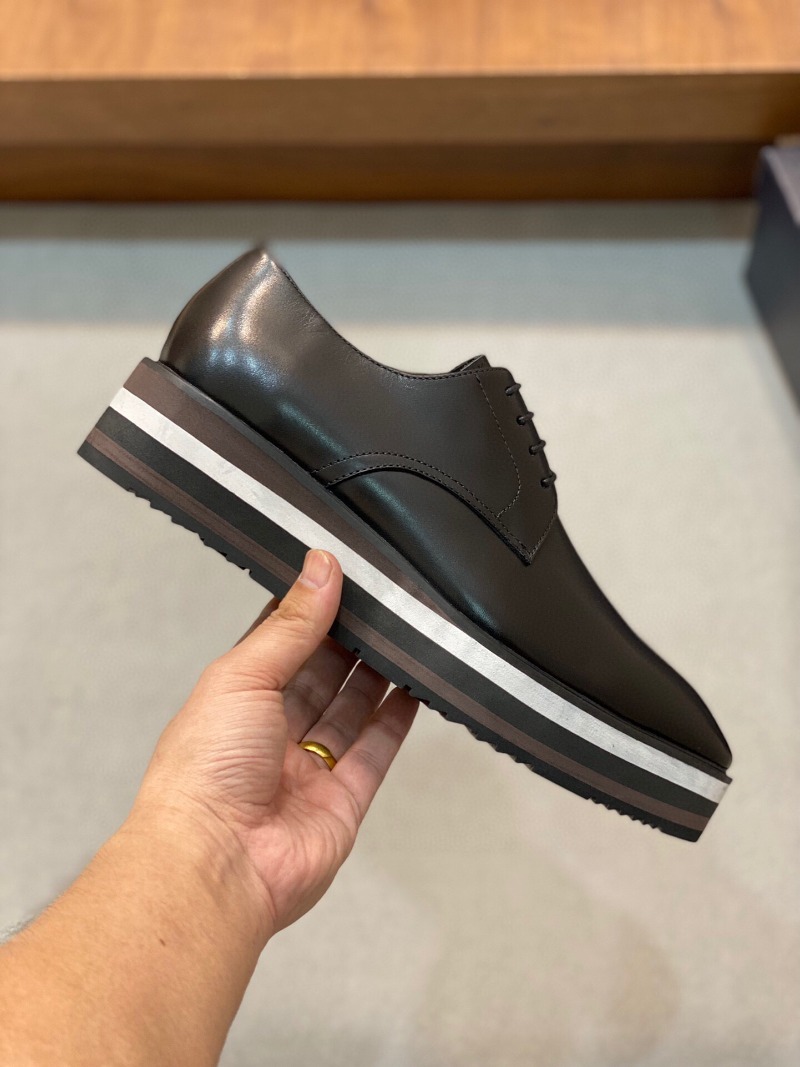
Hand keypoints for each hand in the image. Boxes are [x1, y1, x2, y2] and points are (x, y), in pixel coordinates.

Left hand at [129, 548, 418, 936]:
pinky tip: (415, 687)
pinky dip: (396, 719)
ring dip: (377, 674)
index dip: (308, 612)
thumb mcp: (244, 675)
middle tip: (385, 602)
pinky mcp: (343, 801)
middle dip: (350, 640)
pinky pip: (376, 752)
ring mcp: (308, 769)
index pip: (278, 644)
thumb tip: (321, 566)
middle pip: (320, 676)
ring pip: (351, 711)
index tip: (341, 577)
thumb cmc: (205, 769)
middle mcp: (270, 733)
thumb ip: (292, 624)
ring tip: (408, 633)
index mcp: (235, 700)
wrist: (217, 864)